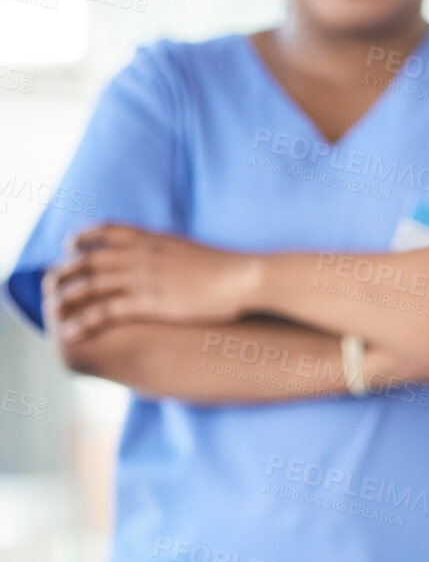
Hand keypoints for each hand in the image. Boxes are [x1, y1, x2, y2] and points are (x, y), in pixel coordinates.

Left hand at [44, 225, 260, 343]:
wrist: (245, 277)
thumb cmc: (228, 268)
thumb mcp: (194, 250)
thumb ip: (172, 251)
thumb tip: (169, 255)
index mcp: (154, 239)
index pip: (107, 230)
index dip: (83, 237)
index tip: (70, 245)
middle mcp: (142, 255)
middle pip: (89, 258)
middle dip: (64, 270)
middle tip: (51, 283)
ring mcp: (143, 277)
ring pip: (89, 284)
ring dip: (65, 296)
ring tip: (51, 310)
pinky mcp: (149, 301)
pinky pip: (104, 310)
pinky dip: (83, 321)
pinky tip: (71, 332)